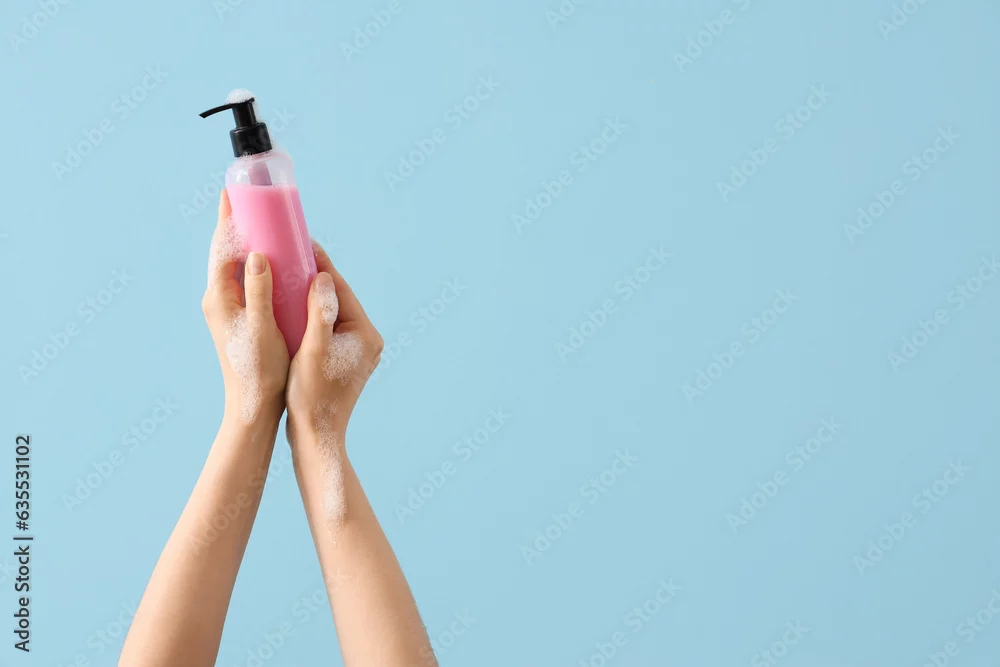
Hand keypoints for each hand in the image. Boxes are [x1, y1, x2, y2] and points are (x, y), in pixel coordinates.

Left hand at [203, 190, 288, 422]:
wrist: (252, 407)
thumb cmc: (259, 370)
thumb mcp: (262, 328)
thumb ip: (258, 290)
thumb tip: (256, 253)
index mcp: (219, 298)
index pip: (222, 248)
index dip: (228, 219)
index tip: (232, 192)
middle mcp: (219, 300)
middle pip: (227, 252)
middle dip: (238, 224)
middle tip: (250, 198)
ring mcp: (229, 310)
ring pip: (237, 266)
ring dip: (248, 242)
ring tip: (261, 220)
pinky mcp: (241, 318)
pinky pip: (247, 280)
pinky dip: (257, 264)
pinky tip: (272, 260)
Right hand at [285, 241, 383, 443]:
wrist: (317, 438)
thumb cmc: (313, 397)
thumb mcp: (313, 351)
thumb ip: (320, 313)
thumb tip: (324, 277)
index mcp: (365, 334)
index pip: (341, 289)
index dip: (320, 264)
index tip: (302, 241)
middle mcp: (366, 339)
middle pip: (337, 297)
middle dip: (314, 276)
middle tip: (292, 250)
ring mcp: (356, 350)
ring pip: (330, 311)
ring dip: (310, 294)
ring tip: (288, 270)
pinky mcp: (342, 359)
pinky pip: (325, 326)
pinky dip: (309, 314)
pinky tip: (289, 304)